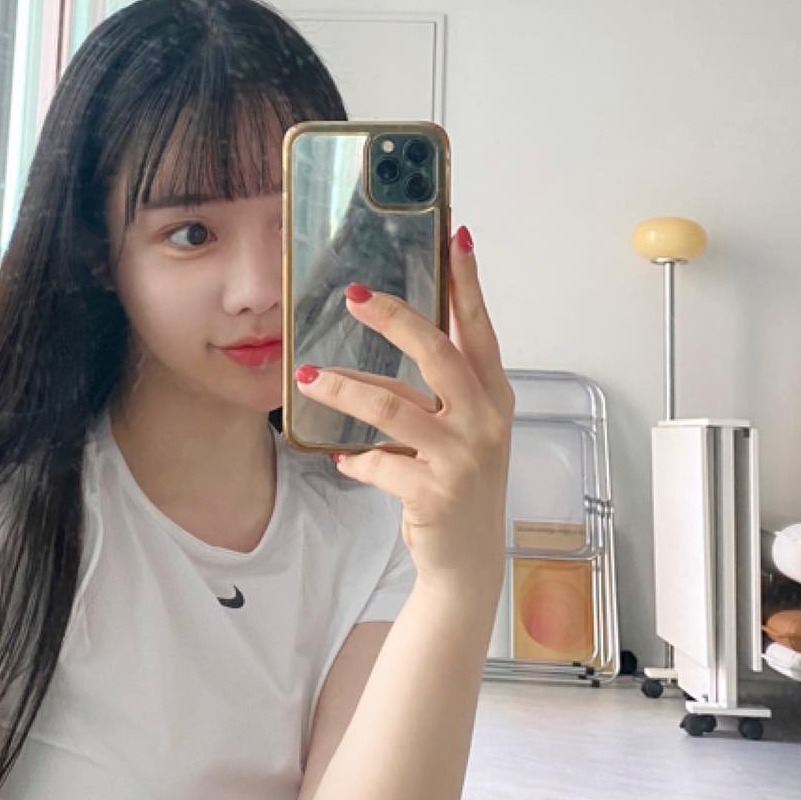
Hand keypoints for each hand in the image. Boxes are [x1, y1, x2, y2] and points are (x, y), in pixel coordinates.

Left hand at [294, 227, 514, 601]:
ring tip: (307, 376)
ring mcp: (462, 458)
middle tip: (353, 297)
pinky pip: (377, 463)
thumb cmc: (457, 485)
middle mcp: (485, 420)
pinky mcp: (434, 493)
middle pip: (436, 353)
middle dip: (392, 319)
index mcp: (494, 396)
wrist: (467, 563)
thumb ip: (424, 396)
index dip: (468, 283)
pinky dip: (355, 460)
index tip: (457, 236)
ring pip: (390, 407)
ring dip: (343, 389)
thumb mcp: (453, 433)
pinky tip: (346, 462)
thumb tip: (368, 364)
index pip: (479, 328)